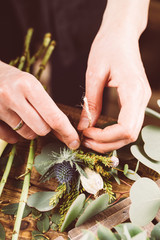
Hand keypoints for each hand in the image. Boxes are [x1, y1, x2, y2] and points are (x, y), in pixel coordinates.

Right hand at [0, 61, 79, 148]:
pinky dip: (15, 135)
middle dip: (46, 128)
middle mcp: (13, 96)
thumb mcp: (32, 84)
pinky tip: (12, 123)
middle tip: (41, 118)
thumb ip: (46, 106)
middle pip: (42, 129)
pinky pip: (10, 138)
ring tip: (24, 116)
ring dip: (31, 130)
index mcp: (29, 85)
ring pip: (27, 134)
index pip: (54, 116)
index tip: (74, 142)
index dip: (67, 132)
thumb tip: (62, 131)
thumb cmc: (14, 80)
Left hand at [78, 1, 150, 152]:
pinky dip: (114, 132)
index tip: (86, 134)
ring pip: (130, 133)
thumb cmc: (107, 47)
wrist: (121, 34)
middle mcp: (142, 98)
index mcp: (133, 91)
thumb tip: (84, 127)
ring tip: (90, 137)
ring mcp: (142, 100)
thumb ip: (91, 103)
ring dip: (110, 140)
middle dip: (107, 143)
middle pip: (130, 135)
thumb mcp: (94, 75)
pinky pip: (128, 124)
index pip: (126, 128)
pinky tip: (100, 130)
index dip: (105, 137)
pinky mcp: (136, 100)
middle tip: (86, 140)